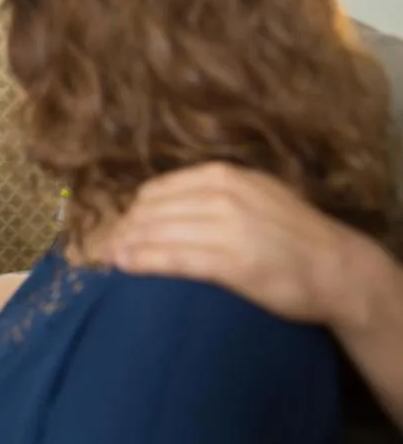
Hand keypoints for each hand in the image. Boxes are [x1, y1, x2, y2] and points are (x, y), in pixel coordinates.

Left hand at [106, 162, 371, 327]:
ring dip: (126, 247)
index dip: (131, 213)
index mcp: (221, 176)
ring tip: (108, 260)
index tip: (116, 230)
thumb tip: (160, 204)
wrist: (338, 268)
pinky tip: (126, 266)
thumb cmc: (291, 234)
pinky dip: (144, 261)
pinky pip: (173, 257)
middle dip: (122, 231)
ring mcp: (226, 227)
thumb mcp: (252, 194)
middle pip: (150, 212)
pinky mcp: (231, 261)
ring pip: (156, 233)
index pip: (156, 191)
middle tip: (104, 249)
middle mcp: (220, 195)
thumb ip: (211, 194)